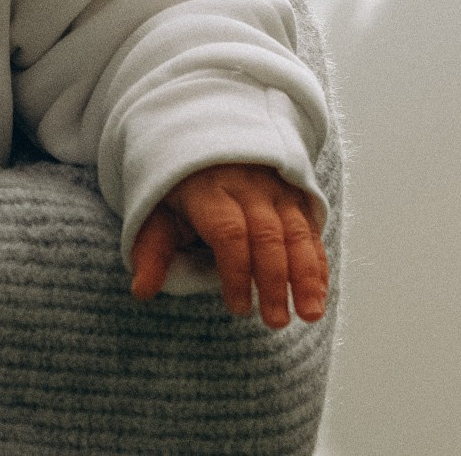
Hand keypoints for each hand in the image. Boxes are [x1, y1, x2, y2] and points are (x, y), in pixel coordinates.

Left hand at [128, 162, 328, 327]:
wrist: (206, 137)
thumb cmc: (180, 189)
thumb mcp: (158, 212)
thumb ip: (153, 251)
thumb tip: (141, 291)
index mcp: (208, 190)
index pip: (228, 232)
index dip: (236, 272)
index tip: (239, 309)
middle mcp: (247, 186)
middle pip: (267, 234)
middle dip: (274, 281)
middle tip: (276, 322)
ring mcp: (275, 188)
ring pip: (296, 232)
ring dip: (305, 276)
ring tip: (309, 314)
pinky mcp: (295, 194)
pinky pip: (310, 230)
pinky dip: (316, 262)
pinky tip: (318, 294)